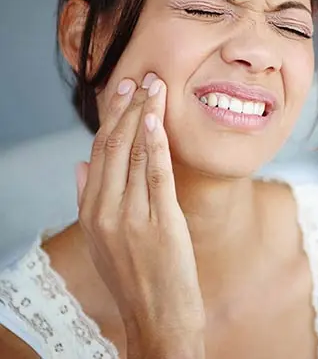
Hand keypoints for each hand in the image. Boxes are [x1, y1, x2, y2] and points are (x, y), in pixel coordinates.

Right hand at [76, 73, 204, 358]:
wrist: (157, 318)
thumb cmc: (134, 277)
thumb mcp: (102, 239)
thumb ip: (88, 199)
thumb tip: (79, 164)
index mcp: (91, 212)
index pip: (98, 152)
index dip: (112, 118)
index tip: (123, 91)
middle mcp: (105, 210)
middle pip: (113, 146)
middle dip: (128, 108)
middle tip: (142, 77)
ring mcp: (131, 216)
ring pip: (133, 154)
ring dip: (145, 115)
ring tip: (155, 87)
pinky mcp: (159, 222)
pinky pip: (156, 173)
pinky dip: (156, 143)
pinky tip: (158, 119)